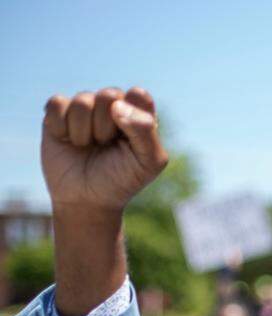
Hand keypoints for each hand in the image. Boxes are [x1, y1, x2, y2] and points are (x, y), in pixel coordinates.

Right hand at [41, 87, 168, 213]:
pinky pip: (57, 104)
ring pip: (82, 101)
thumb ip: (145, 131)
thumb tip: (116, 105)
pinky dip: (62, 127)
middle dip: (106, 127)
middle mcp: (112, 106)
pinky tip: (68, 141)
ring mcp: (84, 108)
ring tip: (89, 146)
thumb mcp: (148, 162)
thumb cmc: (122, 180)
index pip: (137, 95)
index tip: (128, 139)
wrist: (87, 200)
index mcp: (138, 114)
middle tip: (106, 146)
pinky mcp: (58, 113)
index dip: (131, 115)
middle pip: (108, 95)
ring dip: (84, 131)